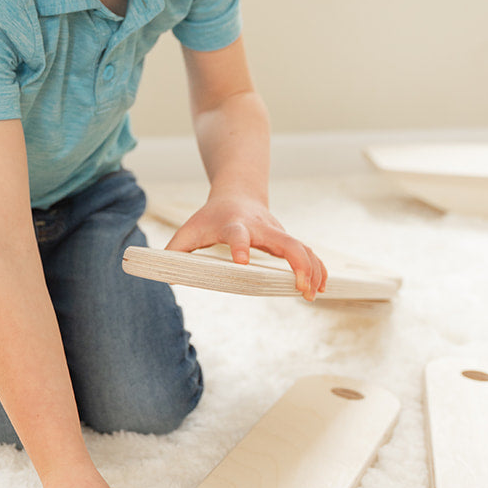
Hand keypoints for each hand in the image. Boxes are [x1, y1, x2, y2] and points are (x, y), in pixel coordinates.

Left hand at [165, 193, 327, 301]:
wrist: (237, 193)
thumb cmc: (211, 217)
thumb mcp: (189, 230)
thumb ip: (175, 251)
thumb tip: (166, 278)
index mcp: (235, 225)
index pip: (238, 235)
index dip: (241, 246)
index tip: (242, 262)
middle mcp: (261, 228)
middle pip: (285, 242)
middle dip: (297, 263)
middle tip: (301, 286)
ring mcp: (277, 233)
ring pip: (302, 247)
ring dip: (312, 269)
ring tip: (313, 293)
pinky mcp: (286, 240)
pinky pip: (307, 253)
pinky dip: (317, 268)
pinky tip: (321, 286)